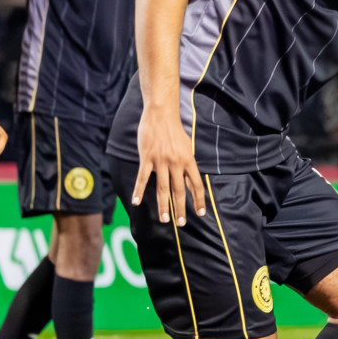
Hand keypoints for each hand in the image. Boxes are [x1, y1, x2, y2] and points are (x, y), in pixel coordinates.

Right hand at [133, 108, 205, 225]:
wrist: (161, 115)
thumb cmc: (175, 131)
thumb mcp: (187, 147)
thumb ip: (187, 164)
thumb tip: (190, 181)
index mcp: (189, 161)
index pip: (196, 185)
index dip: (198, 200)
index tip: (200, 213)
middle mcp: (176, 163)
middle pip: (179, 190)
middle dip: (181, 208)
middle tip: (181, 223)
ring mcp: (161, 161)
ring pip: (163, 188)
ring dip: (164, 206)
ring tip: (164, 219)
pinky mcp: (147, 158)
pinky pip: (143, 178)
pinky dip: (140, 191)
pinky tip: (137, 202)